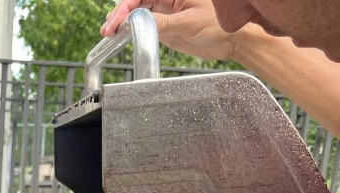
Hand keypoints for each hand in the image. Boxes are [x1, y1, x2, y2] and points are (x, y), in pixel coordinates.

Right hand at [101, 0, 243, 62]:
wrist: (231, 41)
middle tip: (108, 30)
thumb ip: (163, 22)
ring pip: (136, 12)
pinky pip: (143, 25)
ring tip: (109, 33)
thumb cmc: (218, 24)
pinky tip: (121, 36)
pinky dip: (130, 30)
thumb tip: (138, 23)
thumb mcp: (189, 22)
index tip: (117, 19)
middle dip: (120, 14)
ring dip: (122, 22)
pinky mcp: (165, 25)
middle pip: (136, 1)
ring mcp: (165, 11)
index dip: (126, 5)